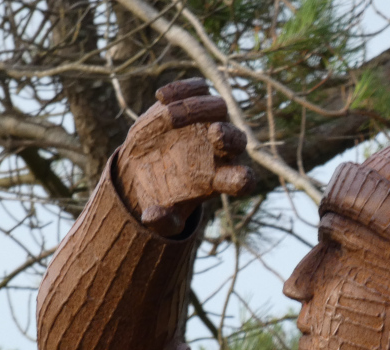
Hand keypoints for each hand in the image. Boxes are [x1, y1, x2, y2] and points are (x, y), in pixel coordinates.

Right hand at [116, 78, 254, 236]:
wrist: (145, 167)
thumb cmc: (161, 194)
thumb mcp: (161, 216)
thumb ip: (162, 221)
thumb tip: (152, 217)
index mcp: (221, 179)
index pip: (243, 180)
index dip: (244, 180)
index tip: (240, 179)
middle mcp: (222, 150)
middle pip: (238, 139)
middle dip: (230, 136)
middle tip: (215, 134)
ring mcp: (208, 122)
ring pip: (218, 107)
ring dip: (197, 110)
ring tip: (169, 117)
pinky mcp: (191, 102)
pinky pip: (196, 88)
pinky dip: (183, 89)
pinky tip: (162, 96)